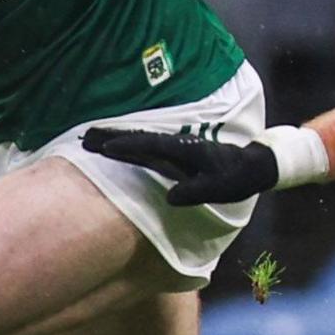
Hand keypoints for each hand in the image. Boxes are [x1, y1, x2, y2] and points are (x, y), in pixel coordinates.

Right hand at [82, 126, 276, 205]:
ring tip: (90, 138)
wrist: (250, 166)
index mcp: (185, 149)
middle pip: (139, 137)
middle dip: (111, 137)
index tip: (106, 148)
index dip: (129, 146)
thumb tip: (171, 197)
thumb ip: (195, 192)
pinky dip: (128, 142)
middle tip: (84, 138)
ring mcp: (175, 144)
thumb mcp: (217, 189)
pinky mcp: (174, 148)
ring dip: (115, 137)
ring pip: (140, 139)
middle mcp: (177, 142)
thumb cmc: (234, 178)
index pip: (151, 146)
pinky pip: (146, 143)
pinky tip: (114, 144)